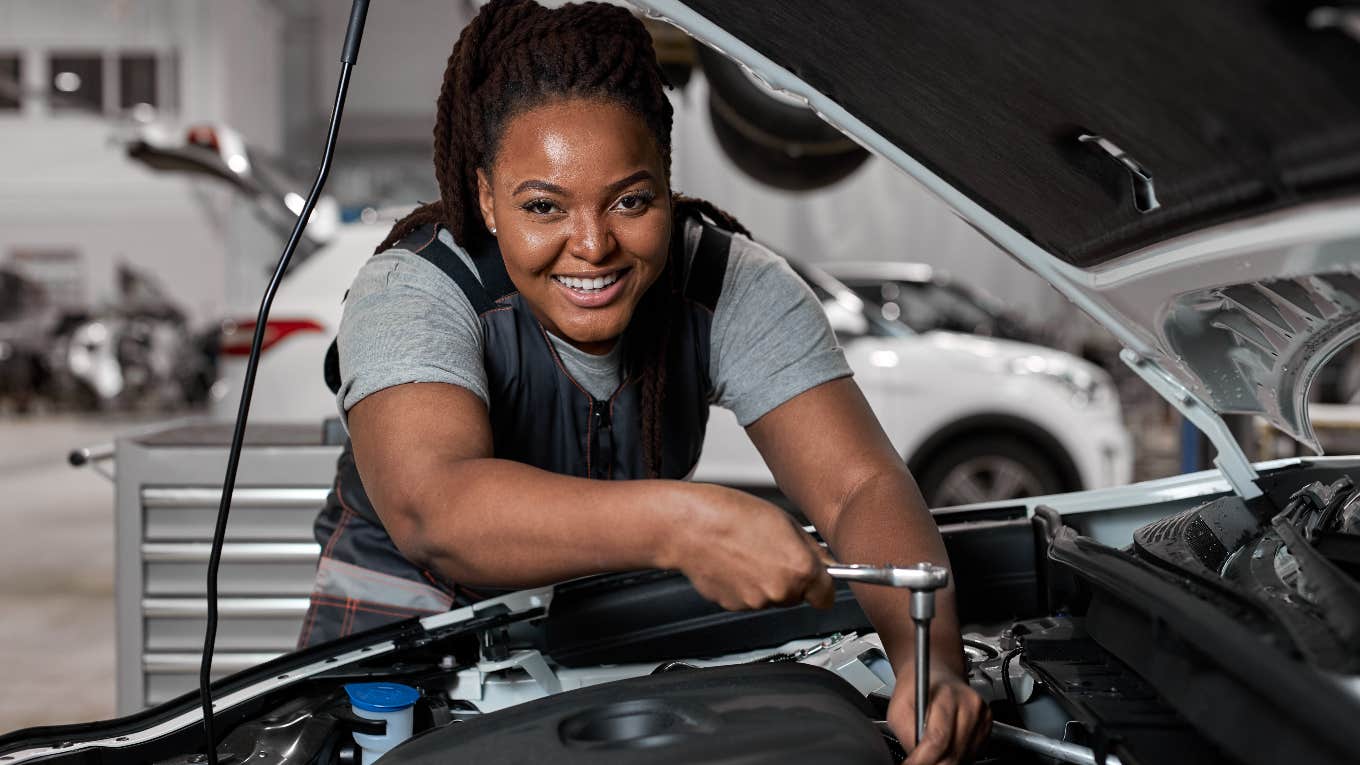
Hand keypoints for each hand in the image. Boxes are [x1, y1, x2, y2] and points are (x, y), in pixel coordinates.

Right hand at [662, 483, 834, 610]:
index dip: (822, 586)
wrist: (690, 526)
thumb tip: (825, 564)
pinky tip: (734, 563)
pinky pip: (749, 599)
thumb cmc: (732, 515)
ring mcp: (755, 602)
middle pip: (798, 596)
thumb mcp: (784, 521)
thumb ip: (811, 549)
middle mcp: (780, 591)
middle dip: (791, 579)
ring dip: (766, 581)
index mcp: (800, 568)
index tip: (818, 580)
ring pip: (772, 597)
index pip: (827, 596)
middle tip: (772, 552)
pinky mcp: (733, 606)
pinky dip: (745, 585)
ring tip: (748, 553)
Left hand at [890, 662, 990, 763]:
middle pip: (953, 752)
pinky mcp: (987, 724)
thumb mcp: (899, 708)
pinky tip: (946, 747)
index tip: (912, 764)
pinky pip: (973, 752)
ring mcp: (981, 714)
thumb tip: (916, 759)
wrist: (935, 674)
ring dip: (946, 762)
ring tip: (932, 753)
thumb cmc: (916, 688)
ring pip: (964, 756)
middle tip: (920, 763)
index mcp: (946, 695)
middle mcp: (969, 704)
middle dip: (934, 764)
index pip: (938, 739)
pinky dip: (958, 756)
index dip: (923, 759)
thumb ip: (906, 734)